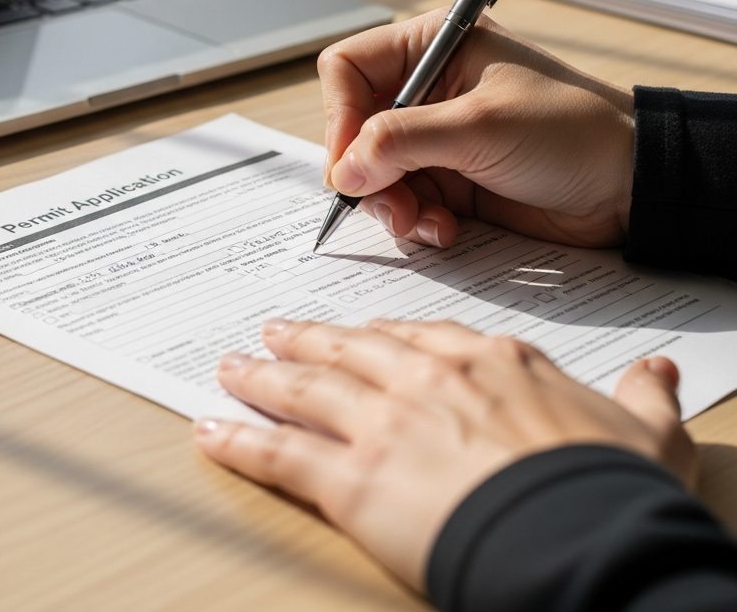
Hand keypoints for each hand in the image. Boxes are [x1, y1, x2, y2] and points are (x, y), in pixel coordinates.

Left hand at [195, 318, 695, 592]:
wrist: (578, 537)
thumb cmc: (609, 489)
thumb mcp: (647, 434)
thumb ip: (643, 396)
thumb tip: (659, 372)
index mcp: (487, 363)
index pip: (421, 336)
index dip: (382, 335)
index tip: (359, 333)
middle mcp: (425, 380)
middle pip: (348, 352)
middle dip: (306, 342)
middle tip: (273, 332)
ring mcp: (383, 424)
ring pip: (305, 389)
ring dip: (261, 377)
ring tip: (233, 366)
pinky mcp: (353, 480)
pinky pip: (280, 455)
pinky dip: (240, 442)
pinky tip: (211, 432)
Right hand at [317, 9, 634, 248]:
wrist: (628, 185)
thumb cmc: (571, 131)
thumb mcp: (478, 127)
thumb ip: (400, 142)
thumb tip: (342, 169)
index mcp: (432, 47)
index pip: (347, 69)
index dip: (340, 115)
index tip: (349, 162)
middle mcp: (426, 89)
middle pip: (354, 127)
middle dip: (366, 171)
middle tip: (388, 201)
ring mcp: (434, 137)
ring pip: (372, 171)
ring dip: (390, 203)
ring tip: (424, 221)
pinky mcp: (447, 178)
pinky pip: (402, 200)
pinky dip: (415, 220)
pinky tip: (445, 228)